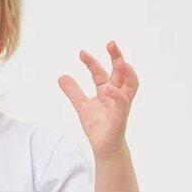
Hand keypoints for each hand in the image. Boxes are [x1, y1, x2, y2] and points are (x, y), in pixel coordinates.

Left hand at [57, 41, 138, 156]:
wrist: (103, 147)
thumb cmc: (98, 126)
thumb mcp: (82, 106)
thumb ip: (74, 92)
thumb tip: (61, 76)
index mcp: (107, 90)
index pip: (100, 72)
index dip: (91, 62)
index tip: (81, 53)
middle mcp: (116, 94)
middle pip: (121, 72)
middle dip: (117, 57)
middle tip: (111, 44)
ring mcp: (120, 105)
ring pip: (130, 86)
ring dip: (127, 73)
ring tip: (121, 62)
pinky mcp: (120, 118)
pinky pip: (123, 104)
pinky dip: (117, 96)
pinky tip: (108, 89)